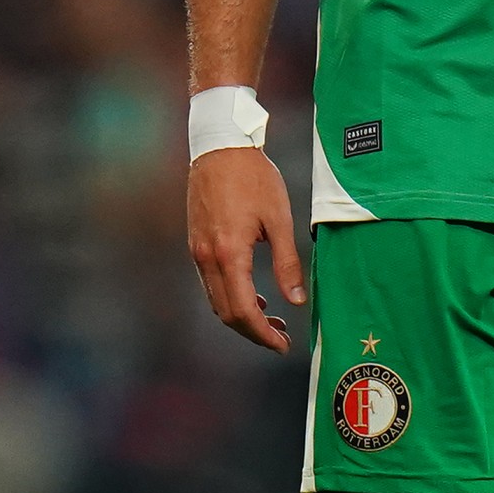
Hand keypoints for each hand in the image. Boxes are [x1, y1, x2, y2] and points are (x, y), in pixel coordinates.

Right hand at [186, 146, 306, 352]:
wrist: (221, 148)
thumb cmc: (255, 178)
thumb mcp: (279, 219)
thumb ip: (287, 262)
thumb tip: (297, 300)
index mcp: (229, 254)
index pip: (243, 311)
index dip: (263, 334)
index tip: (283, 344)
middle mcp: (207, 258)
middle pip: (226, 313)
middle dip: (253, 332)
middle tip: (281, 338)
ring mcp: (197, 252)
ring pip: (216, 301)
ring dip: (242, 317)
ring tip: (273, 320)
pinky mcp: (197, 244)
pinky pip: (212, 283)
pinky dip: (232, 297)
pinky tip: (255, 295)